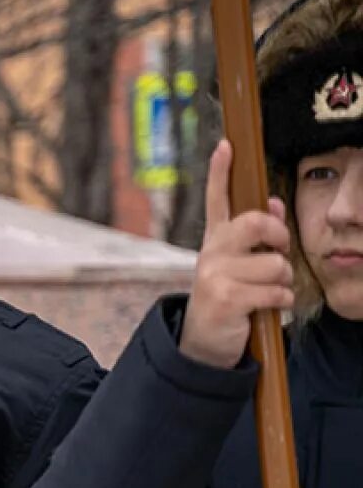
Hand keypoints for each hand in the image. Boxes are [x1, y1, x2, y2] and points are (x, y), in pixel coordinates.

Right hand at [178, 140, 294, 368]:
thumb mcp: (238, 265)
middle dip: (279, 236)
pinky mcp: (226, 298)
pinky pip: (275, 291)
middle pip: (255, 223)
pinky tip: (267, 308)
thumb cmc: (228, 298)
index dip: (220, 172)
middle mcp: (211, 253)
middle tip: (279, 251)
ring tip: (270, 292)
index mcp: (215, 241)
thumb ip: (255, 237)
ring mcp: (216, 275)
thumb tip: (273, 203)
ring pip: (275, 264)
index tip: (226, 145)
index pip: (218, 200)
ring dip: (283, 281)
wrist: (203, 342)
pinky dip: (280, 302)